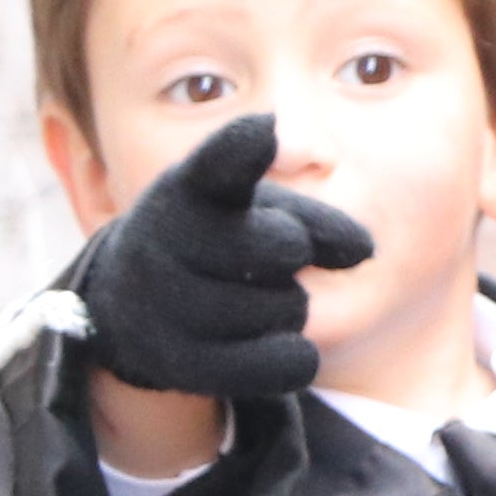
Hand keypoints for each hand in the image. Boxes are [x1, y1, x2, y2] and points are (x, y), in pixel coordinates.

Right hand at [76, 112, 373, 406]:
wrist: (131, 307)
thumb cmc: (213, 240)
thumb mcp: (249, 210)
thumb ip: (310, 217)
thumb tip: (364, 250)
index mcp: (191, 188)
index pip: (217, 164)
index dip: (242, 148)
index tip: (265, 131)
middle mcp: (169, 240)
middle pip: (283, 247)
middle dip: (292, 251)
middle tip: (273, 254)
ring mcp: (168, 305)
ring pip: (286, 309)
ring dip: (289, 306)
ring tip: (252, 296)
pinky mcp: (183, 363)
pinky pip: (280, 364)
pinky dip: (293, 355)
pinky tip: (274, 342)